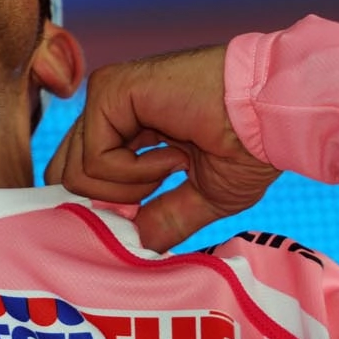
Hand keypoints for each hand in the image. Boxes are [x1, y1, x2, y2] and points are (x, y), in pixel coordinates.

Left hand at [45, 45, 278, 251]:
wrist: (272, 116)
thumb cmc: (250, 147)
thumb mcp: (203, 197)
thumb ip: (163, 218)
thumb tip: (137, 247)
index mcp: (129, 128)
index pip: (81, 174)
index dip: (103, 207)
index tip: (143, 214)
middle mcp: (111, 111)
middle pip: (66, 176)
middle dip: (109, 203)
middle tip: (156, 193)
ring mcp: (105, 98)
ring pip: (75, 173)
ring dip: (131, 186)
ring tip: (176, 162)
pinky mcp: (107, 91)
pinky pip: (93, 159)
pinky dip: (135, 171)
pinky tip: (174, 152)